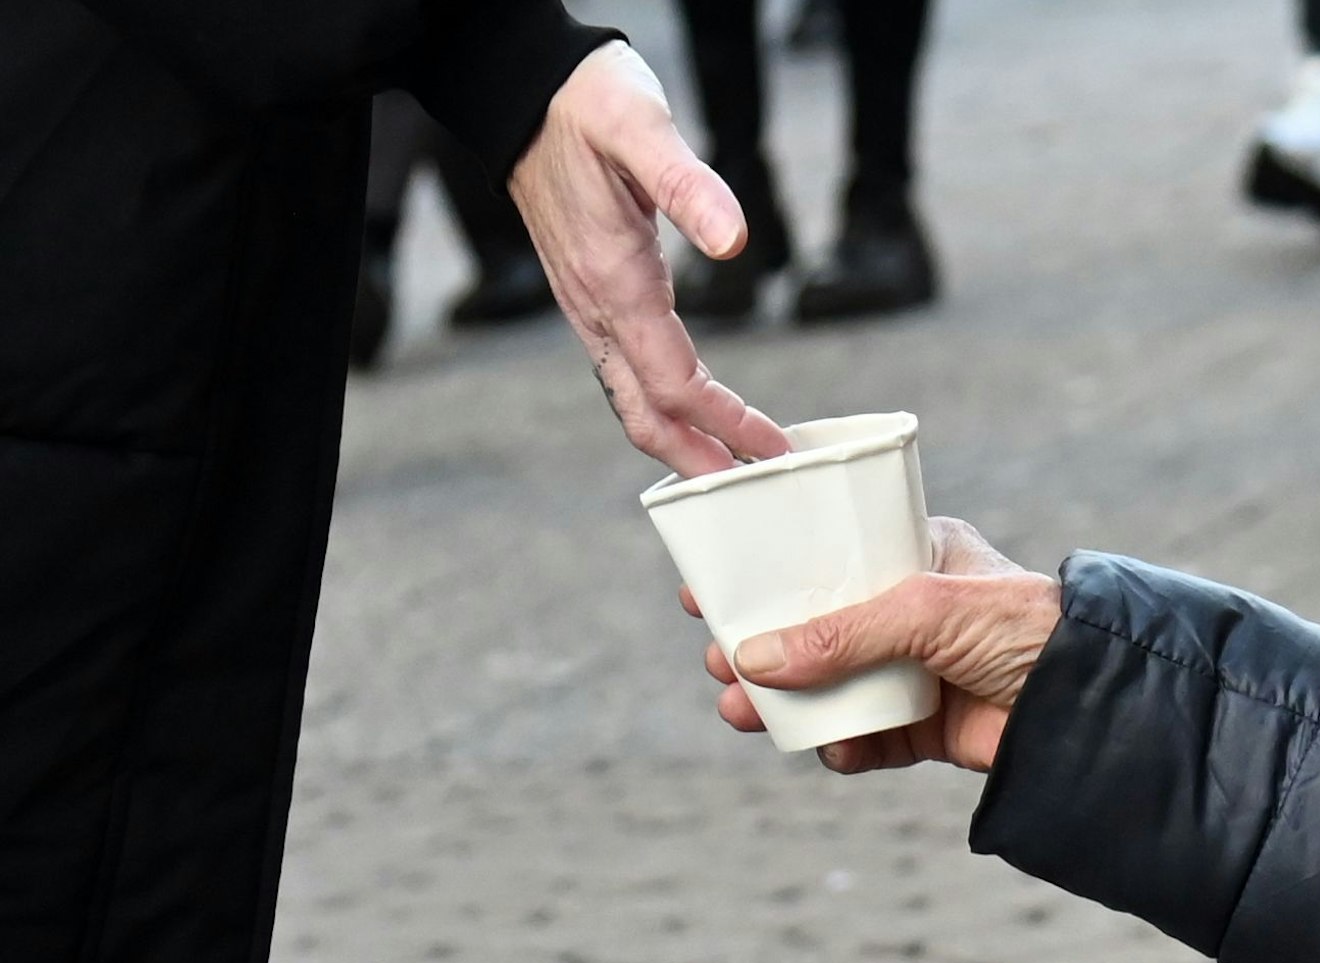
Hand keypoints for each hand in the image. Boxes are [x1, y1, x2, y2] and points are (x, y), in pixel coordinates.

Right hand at [510, 41, 789, 475]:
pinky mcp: (588, 293)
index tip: (772, 448)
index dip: (726, 423)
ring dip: (677, 441)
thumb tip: (735, 240)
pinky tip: (689, 409)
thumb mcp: (642, 128)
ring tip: (727, 467)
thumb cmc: (588, 103)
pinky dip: (660, 403)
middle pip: (644, 414)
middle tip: (750, 492)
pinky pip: (623, 370)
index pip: (676, 381)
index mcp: (614, 282)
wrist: (525, 91)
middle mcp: (594, 308)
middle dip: (696, 460)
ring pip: (629, 398)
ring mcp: (586, 305)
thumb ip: (689, 185)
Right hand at [683, 518, 1062, 772]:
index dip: (765, 573)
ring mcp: (916, 672)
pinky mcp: (926, 728)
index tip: (707, 588)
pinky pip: (866, 739)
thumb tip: (755, 660)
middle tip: (717, 659)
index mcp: (912, 556)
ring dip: (784, 704)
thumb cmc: (1026, 626)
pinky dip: (841, 747)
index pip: (823, 559)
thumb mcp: (927, 611)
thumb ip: (842, 634)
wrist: (1094, 705)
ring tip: (740, 712)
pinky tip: (829, 749)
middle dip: (760, 648)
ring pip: (830, 689)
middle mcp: (909, 612)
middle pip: (812, 630)